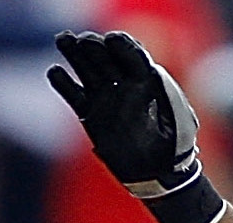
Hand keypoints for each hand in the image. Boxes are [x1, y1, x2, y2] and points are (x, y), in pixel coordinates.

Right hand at [49, 31, 202, 199]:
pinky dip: (64, 84)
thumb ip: (168, 102)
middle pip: (107, 58)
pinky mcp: (91, 114)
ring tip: (63, 40)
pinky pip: (75, 95)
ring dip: (75, 54)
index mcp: (147, 82)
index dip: (123, 46)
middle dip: (95, 46)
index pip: (133, 56)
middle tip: (82, 40)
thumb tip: (154, 79)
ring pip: (88, 70)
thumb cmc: (173, 149)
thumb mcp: (178, 125)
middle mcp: (124, 85)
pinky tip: (55, 71)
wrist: (156, 173)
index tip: (112, 40)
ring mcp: (106, 98)